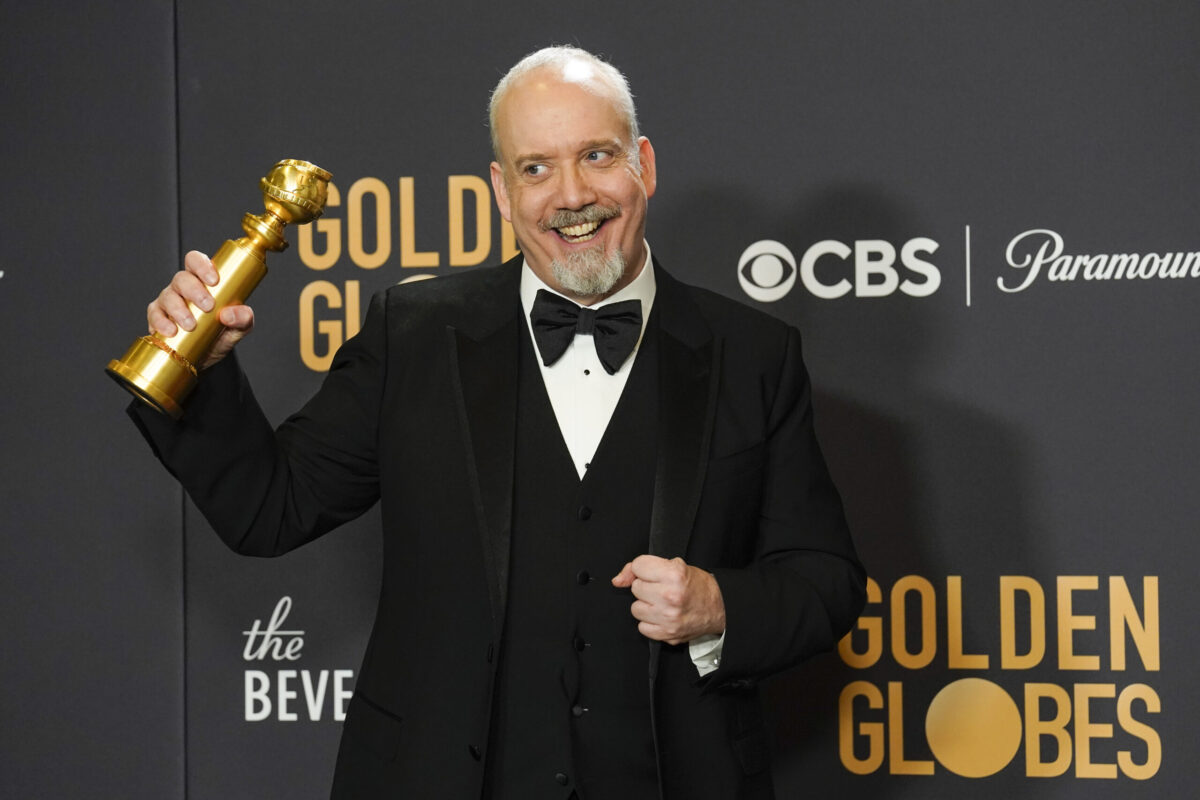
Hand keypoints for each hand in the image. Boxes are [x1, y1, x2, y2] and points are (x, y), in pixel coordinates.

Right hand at [147, 250, 253, 368]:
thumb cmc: (221, 333)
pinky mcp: (157, 317)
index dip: (202, 265)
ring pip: (168, 296)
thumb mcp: (240, 327)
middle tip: (208, 306)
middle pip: (182, 278)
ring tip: (191, 325)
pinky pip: (154, 315)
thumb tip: (229, 314)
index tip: (213, 280)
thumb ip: (243, 318)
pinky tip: (171, 331)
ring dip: (179, 309)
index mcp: (203, 281)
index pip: (196, 261)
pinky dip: (161, 322)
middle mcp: (183, 287)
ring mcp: (168, 301)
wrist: (207, 357)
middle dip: (194, 290)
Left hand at [611, 555, 724, 645]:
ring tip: (662, 603)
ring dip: (646, 605)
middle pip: (636, 588)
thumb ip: (642, 568)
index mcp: (674, 574)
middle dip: (646, 587)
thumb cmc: (697, 585)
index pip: (638, 566)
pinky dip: (650, 622)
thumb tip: (617, 580)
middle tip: (662, 588)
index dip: (645, 569)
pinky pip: (642, 627)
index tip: (654, 573)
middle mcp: (670, 596)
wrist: (720, 607)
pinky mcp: (667, 634)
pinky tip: (662, 616)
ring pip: (636, 608)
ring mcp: (668, 617)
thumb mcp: (674, 565)